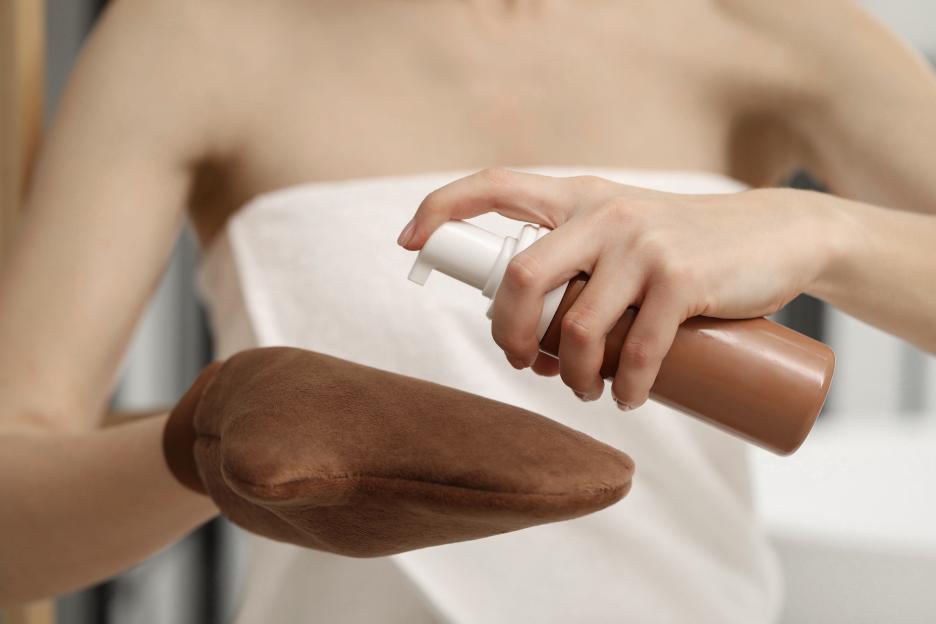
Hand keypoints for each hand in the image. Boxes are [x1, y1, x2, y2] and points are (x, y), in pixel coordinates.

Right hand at [162, 347, 632, 555]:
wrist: (236, 427)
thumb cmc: (247, 420)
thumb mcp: (249, 436)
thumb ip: (264, 460)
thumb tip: (266, 475)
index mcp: (377, 494)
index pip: (470, 492)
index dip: (534, 484)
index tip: (597, 480)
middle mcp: (403, 502)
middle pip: (493, 498)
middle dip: (557, 488)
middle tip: (622, 477)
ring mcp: (405, 492)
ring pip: (488, 491)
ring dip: (543, 480)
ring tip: (604, 470)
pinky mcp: (403, 471)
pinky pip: (470, 473)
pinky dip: (511, 464)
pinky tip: (544, 455)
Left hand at [398, 168, 835, 407]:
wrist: (776, 237)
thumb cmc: (684, 248)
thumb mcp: (623, 234)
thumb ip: (579, 259)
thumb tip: (527, 330)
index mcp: (578, 197)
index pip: (494, 184)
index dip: (441, 208)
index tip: (409, 243)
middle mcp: (603, 212)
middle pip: (520, 279)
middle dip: (506, 334)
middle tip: (520, 361)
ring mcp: (643, 244)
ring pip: (576, 327)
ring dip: (569, 377)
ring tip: (583, 390)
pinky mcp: (683, 279)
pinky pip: (637, 350)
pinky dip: (626, 388)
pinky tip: (628, 399)